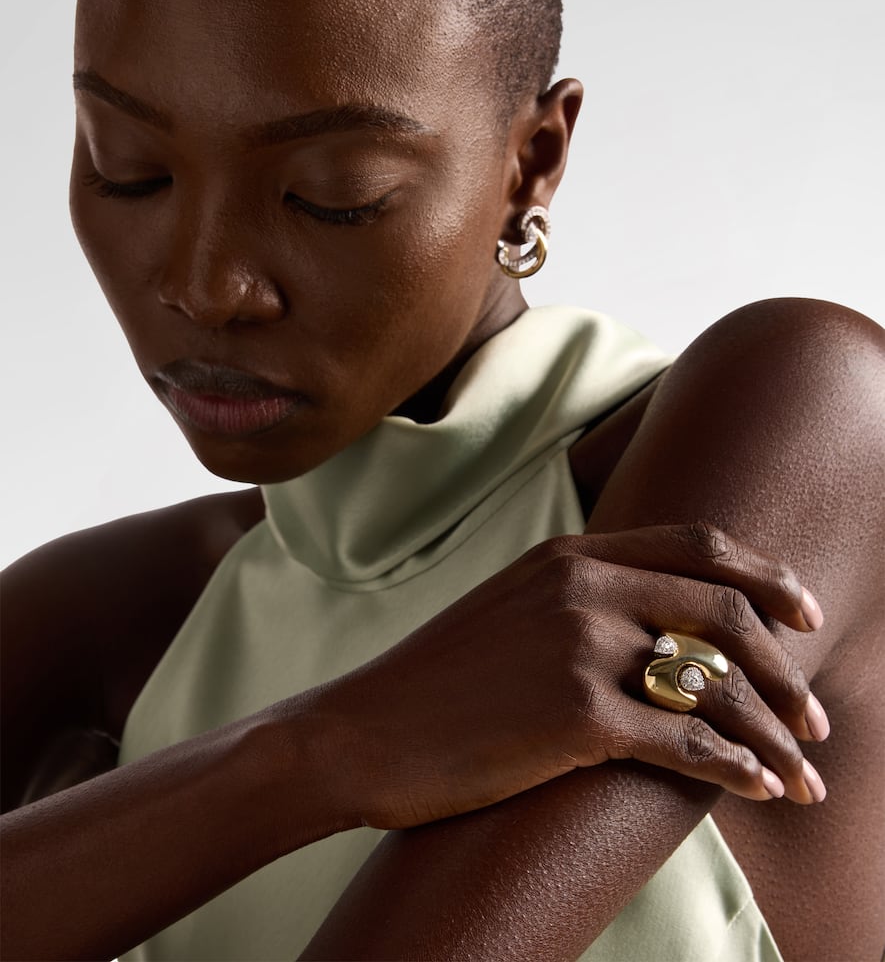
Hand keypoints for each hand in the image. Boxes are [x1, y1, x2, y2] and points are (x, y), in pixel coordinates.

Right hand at [300, 523, 825, 830]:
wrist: (360, 731)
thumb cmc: (437, 681)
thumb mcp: (510, 609)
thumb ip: (579, 598)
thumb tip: (658, 628)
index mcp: (568, 556)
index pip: (698, 545)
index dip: (766, 576)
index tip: (803, 614)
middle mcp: (581, 587)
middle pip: (724, 610)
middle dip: (787, 668)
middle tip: (815, 717)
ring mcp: (579, 646)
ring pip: (716, 683)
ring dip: (775, 732)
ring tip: (804, 770)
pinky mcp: (575, 715)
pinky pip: (687, 740)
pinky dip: (739, 768)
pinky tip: (762, 788)